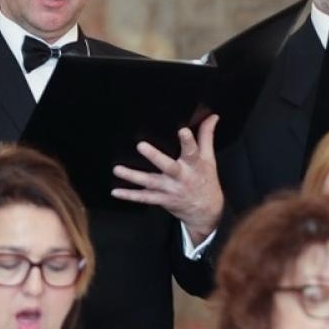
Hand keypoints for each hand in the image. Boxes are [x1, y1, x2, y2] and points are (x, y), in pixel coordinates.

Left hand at [113, 114, 223, 244]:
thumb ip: (207, 137)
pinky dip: (130, 196)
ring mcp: (170, 190)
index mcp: (194, 165)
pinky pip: (144, 198)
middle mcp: (182, 177)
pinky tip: (116, 192)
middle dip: (155, 157)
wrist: (207, 212)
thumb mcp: (209, 159)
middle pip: (168, 167)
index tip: (182, 130)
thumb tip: (212, 116)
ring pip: (151, 182)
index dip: (188, 141)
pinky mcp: (162, 199)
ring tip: (117, 169)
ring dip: (133, 176)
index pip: (192, 151)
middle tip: (141, 146)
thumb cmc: (206, 180)